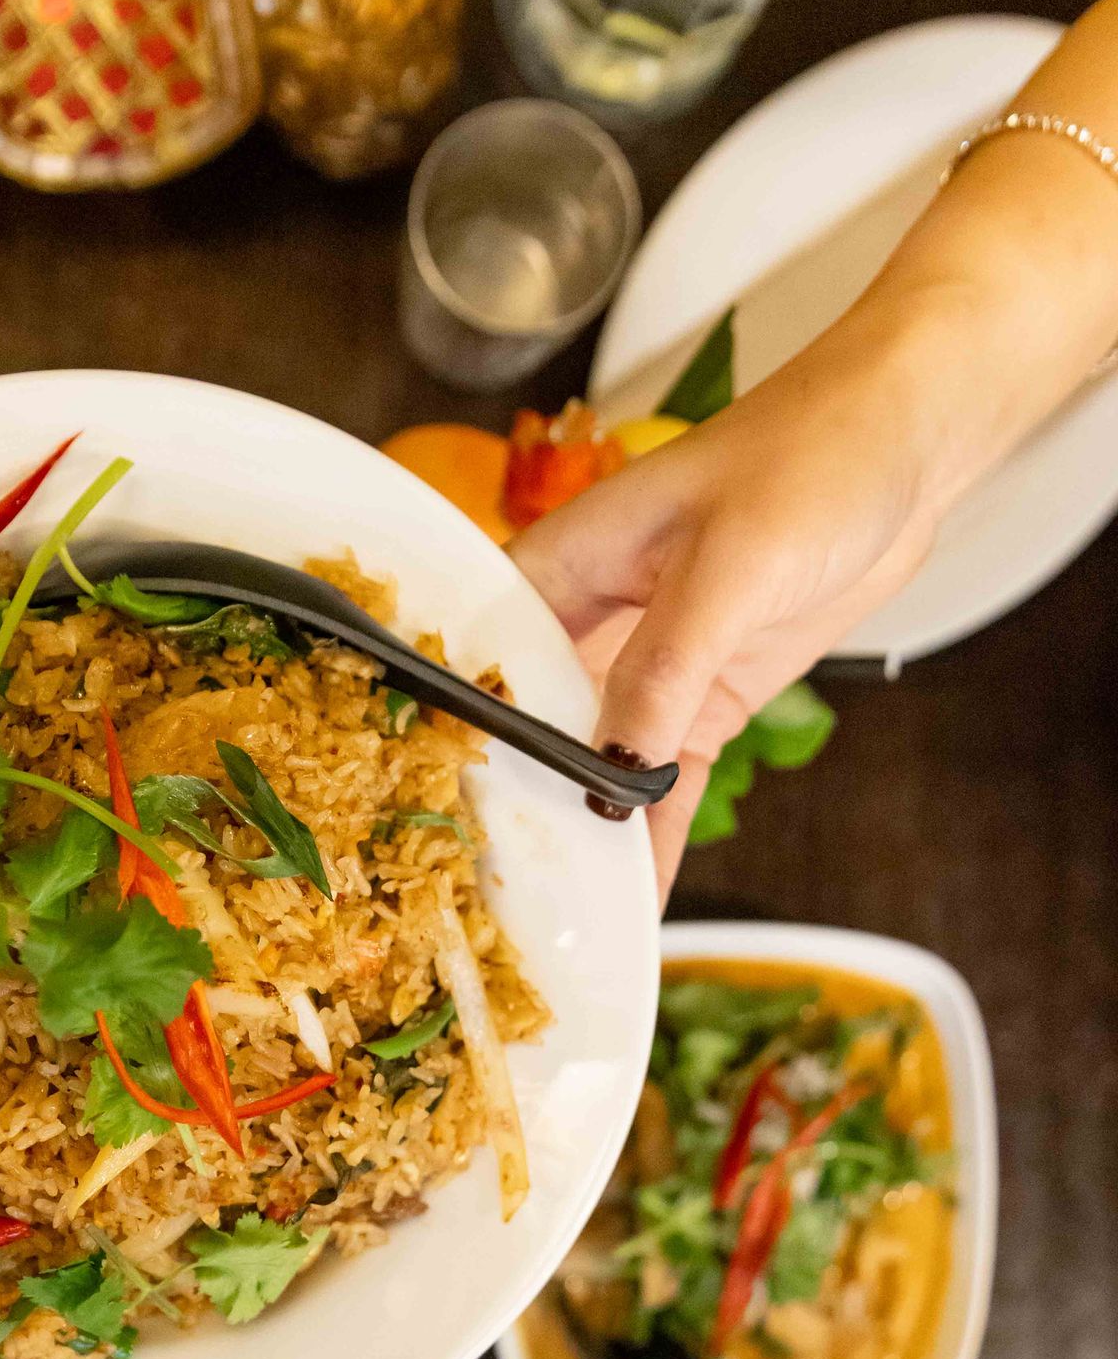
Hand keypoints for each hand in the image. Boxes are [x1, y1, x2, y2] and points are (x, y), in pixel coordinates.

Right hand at [512, 349, 941, 894]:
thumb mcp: (731, 565)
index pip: (479, 662)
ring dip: (585, 830)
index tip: (451, 817)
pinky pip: (664, 776)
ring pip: (594, 762)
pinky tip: (637, 893)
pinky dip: (653, 831)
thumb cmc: (811, 455)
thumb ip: (665, 668)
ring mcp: (647, 660)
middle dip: (514, 806)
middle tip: (502, 896)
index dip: (458, 738)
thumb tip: (611, 766)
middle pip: (527, 727)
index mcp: (560, 563)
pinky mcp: (702, 693)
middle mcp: (585, 616)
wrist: (909, 441)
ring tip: (564, 916)